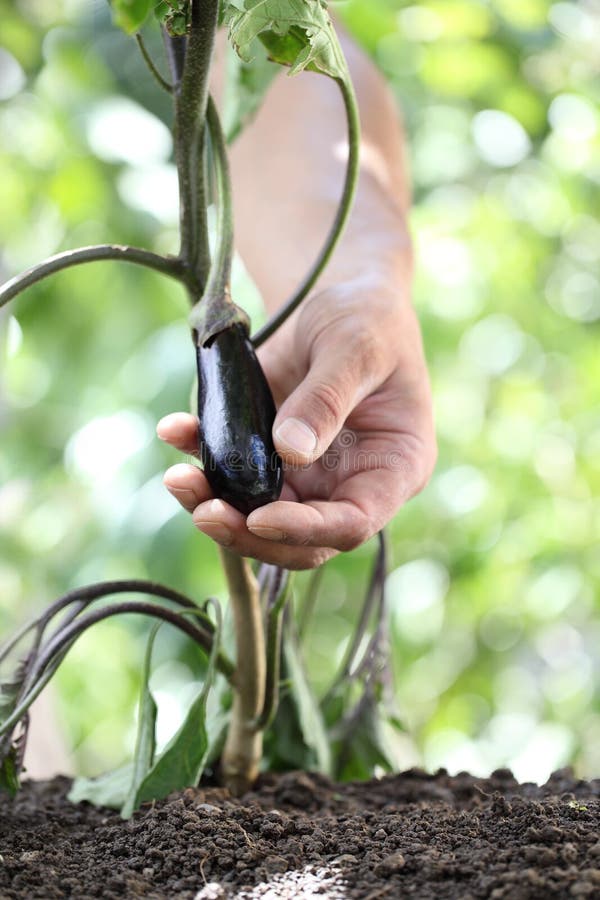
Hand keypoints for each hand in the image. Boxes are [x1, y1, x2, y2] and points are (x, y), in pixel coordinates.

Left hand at [157, 279, 435, 568]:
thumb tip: (289, 450)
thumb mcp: (355, 348)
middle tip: (205, 511)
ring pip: (259, 517)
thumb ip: (326, 398)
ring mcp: (308, 476)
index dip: (305, 530)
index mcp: (393, 468)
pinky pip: (233, 475)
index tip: (259, 517)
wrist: (336, 298)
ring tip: (178, 479)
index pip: (353, 522)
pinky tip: (176, 431)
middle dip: (249, 533)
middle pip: (301, 538)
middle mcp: (350, 483)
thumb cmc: (366, 319)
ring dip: (216, 506)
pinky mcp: (270, 458)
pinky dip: (201, 459)